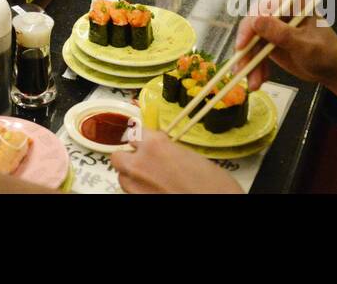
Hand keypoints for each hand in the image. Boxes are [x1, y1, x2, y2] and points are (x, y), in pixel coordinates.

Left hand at [111, 129, 242, 193]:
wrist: (218, 202)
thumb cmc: (213, 183)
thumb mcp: (189, 156)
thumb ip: (167, 150)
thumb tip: (162, 153)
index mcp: (154, 144)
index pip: (135, 132)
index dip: (142, 139)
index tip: (148, 143)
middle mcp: (139, 163)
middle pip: (118, 156)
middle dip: (129, 158)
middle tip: (143, 162)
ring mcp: (135, 186)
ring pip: (122, 176)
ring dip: (132, 176)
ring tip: (150, 179)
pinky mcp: (137, 200)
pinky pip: (130, 192)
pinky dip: (139, 190)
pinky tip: (154, 191)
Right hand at [234, 0, 336, 109]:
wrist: (334, 70)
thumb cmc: (327, 53)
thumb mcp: (304, 45)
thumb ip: (281, 34)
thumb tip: (255, 21)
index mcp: (291, 1)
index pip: (262, 9)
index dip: (249, 27)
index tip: (242, 47)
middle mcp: (279, 9)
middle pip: (252, 26)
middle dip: (247, 51)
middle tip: (241, 70)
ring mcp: (273, 25)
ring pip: (250, 42)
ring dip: (250, 63)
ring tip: (253, 83)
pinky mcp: (268, 40)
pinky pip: (254, 52)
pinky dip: (255, 67)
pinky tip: (260, 79)